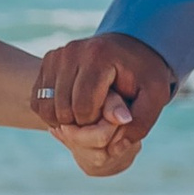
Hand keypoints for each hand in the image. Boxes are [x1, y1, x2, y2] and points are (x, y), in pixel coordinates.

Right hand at [30, 31, 174, 181]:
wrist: (131, 49)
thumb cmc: (144, 76)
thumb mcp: (155, 97)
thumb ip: (140, 123)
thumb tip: (116, 145)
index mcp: (98, 56)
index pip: (84, 106)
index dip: (95, 123)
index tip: (111, 118)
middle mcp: (72, 50)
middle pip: (63, 108)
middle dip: (81, 124)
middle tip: (100, 118)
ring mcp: (57, 54)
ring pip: (46, 106)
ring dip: (65, 121)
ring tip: (88, 116)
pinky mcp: (48, 61)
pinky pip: (39, 100)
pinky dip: (53, 113)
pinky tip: (74, 110)